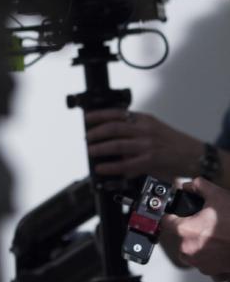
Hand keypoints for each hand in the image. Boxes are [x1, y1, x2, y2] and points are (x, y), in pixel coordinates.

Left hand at [84, 109, 201, 179]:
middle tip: (87, 138)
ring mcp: (147, 145)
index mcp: (144, 119)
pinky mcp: (150, 160)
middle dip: (96, 133)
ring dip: (99, 148)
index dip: (99, 115)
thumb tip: (112, 134)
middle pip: (113, 128)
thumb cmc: (173, 143)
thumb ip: (135, 128)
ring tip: (90, 151)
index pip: (117, 113)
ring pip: (116, 145)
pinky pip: (125, 164)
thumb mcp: (154, 127)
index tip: (87, 118)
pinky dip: (110, 166)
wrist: (194, 154)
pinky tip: (101, 168)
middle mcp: (145, 129)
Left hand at [161, 178, 229, 280]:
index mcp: (186, 230)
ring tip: (216, 236)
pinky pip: (207, 265)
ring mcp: (202, 264)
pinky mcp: (214, 273)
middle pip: (180, 238)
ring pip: (193, 253)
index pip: (166, 222)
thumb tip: (190, 185)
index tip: (174, 214)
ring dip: (200, 246)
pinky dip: (212, 259)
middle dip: (190, 231)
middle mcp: (190, 250)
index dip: (171, 215)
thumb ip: (199, 186)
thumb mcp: (218, 195)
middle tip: (206, 224)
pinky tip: (222, 249)